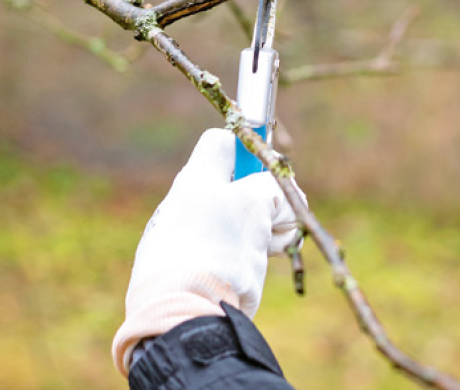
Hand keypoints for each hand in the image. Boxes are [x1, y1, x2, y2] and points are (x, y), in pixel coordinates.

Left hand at [112, 128, 301, 374]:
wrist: (182, 316)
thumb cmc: (219, 250)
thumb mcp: (255, 205)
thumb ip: (271, 188)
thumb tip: (275, 201)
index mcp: (196, 179)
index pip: (222, 143)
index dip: (251, 150)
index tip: (269, 174)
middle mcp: (184, 204)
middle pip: (236, 187)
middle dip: (265, 204)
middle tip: (277, 223)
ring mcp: (183, 239)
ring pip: (235, 224)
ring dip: (260, 234)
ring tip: (269, 252)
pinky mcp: (186, 272)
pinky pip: (223, 255)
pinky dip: (241, 261)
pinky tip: (247, 277)